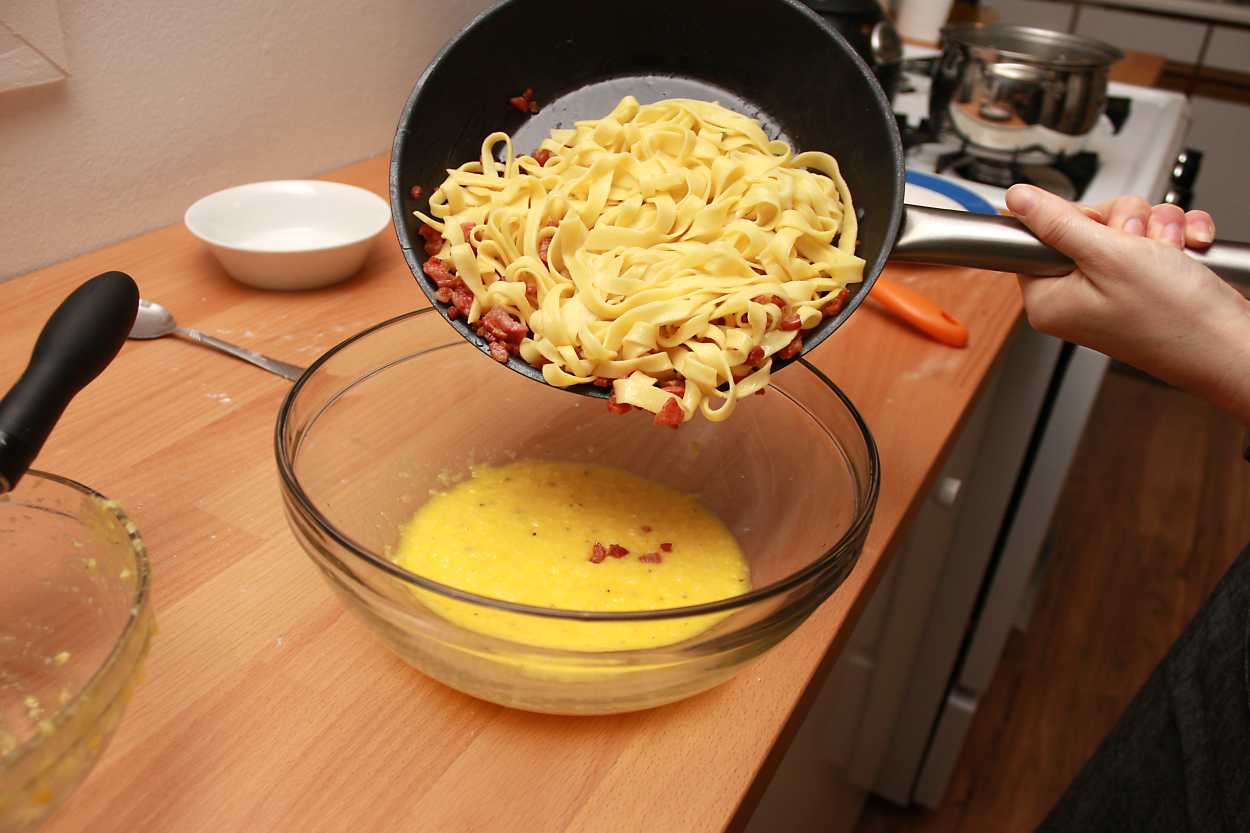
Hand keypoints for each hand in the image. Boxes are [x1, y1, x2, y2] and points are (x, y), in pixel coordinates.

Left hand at [1006, 184, 1249, 423]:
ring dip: (1156, 228)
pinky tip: (1188, 251)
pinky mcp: (1143, 285)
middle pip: (1084, 225)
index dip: (1074, 220)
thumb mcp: (1108, 256)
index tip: (1099, 228)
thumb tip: (1017, 201)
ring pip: (1124, 227)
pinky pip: (1152, 239)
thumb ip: (1057, 223)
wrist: (1231, 345)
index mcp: (1050, 298)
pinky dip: (1176, 237)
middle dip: (1124, 222)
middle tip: (1140, 242)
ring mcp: (1111, 291)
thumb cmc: (1173, 315)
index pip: (1037, 236)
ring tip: (1169, 251)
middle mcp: (1076, 297)